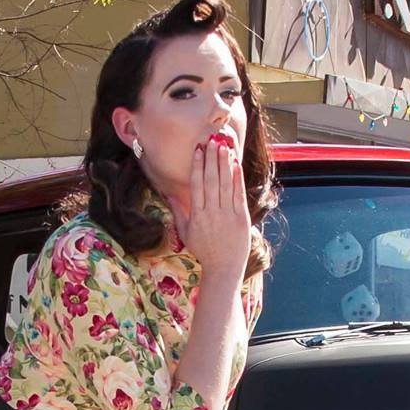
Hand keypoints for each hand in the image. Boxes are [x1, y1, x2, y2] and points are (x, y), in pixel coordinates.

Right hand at [185, 134, 250, 289]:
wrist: (224, 268)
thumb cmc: (203, 251)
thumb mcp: (186, 233)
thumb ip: (178, 212)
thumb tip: (167, 195)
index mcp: (197, 215)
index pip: (197, 185)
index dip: (198, 166)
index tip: (198, 150)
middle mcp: (212, 213)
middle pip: (211, 181)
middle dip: (211, 159)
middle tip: (211, 140)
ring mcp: (228, 215)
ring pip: (225, 184)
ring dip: (224, 163)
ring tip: (223, 146)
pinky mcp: (241, 218)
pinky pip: (238, 194)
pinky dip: (237, 178)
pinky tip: (235, 164)